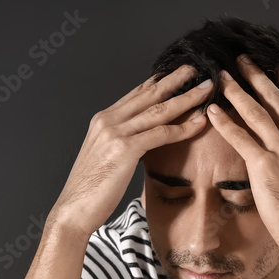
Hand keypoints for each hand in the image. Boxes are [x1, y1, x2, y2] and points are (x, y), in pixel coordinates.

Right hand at [50, 64, 213, 238]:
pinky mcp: (125, 149)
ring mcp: (115, 133)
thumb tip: (139, 142)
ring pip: (158, 110)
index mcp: (102, 121)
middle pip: (148, 95)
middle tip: (194, 69)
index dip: (157, 83)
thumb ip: (119, 143)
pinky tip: (199, 122)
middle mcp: (108, 121)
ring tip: (205, 89)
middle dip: (174, 80)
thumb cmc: (90, 190)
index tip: (176, 75)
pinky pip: (161, 134)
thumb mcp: (103, 157)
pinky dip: (183, 127)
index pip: (135, 95)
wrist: (73, 209)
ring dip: (185, 98)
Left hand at [205, 56, 278, 264]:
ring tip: (222, 76)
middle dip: (257, 76)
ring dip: (236, 91)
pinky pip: (240, 137)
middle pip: (275, 98)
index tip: (275, 67)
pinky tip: (212, 111)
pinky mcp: (265, 165)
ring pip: (256, 111)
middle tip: (242, 59)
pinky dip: (224, 122)